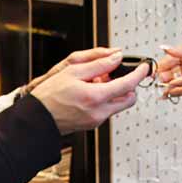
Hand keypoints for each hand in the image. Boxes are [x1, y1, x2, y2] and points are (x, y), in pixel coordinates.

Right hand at [30, 51, 145, 134]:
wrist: (37, 118)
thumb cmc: (49, 95)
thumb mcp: (73, 71)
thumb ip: (98, 64)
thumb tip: (116, 57)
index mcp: (95, 97)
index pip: (128, 85)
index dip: (139, 74)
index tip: (144, 67)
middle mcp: (99, 112)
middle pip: (129, 99)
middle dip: (129, 86)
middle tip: (116, 75)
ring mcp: (97, 120)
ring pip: (119, 105)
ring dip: (116, 93)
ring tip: (96, 83)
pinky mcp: (93, 124)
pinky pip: (107, 110)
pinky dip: (105, 100)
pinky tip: (90, 92)